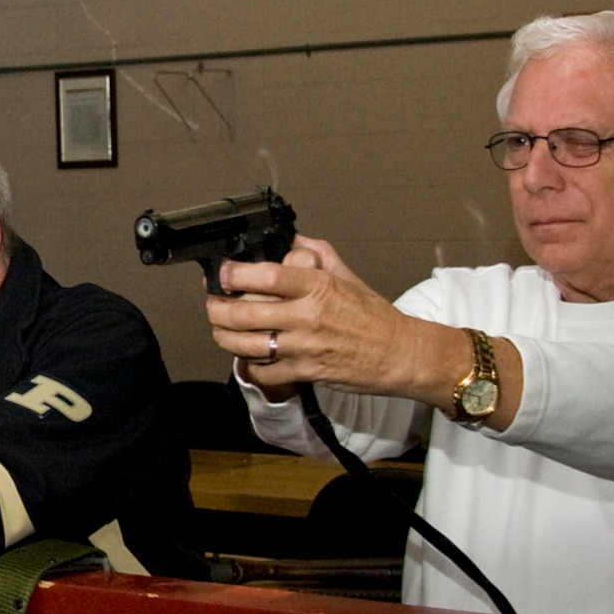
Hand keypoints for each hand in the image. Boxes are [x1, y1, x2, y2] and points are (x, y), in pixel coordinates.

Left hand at [208, 237, 468, 406]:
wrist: (399, 353)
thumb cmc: (373, 315)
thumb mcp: (346, 275)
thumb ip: (317, 254)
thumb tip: (292, 239)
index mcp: (317, 287)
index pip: (265, 276)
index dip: (234, 274)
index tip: (222, 273)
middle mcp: (307, 316)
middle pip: (243, 313)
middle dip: (217, 309)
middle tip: (213, 304)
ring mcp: (304, 348)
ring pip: (245, 344)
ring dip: (224, 337)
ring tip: (222, 329)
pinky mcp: (305, 373)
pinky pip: (263, 372)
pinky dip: (251, 365)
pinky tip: (251, 356)